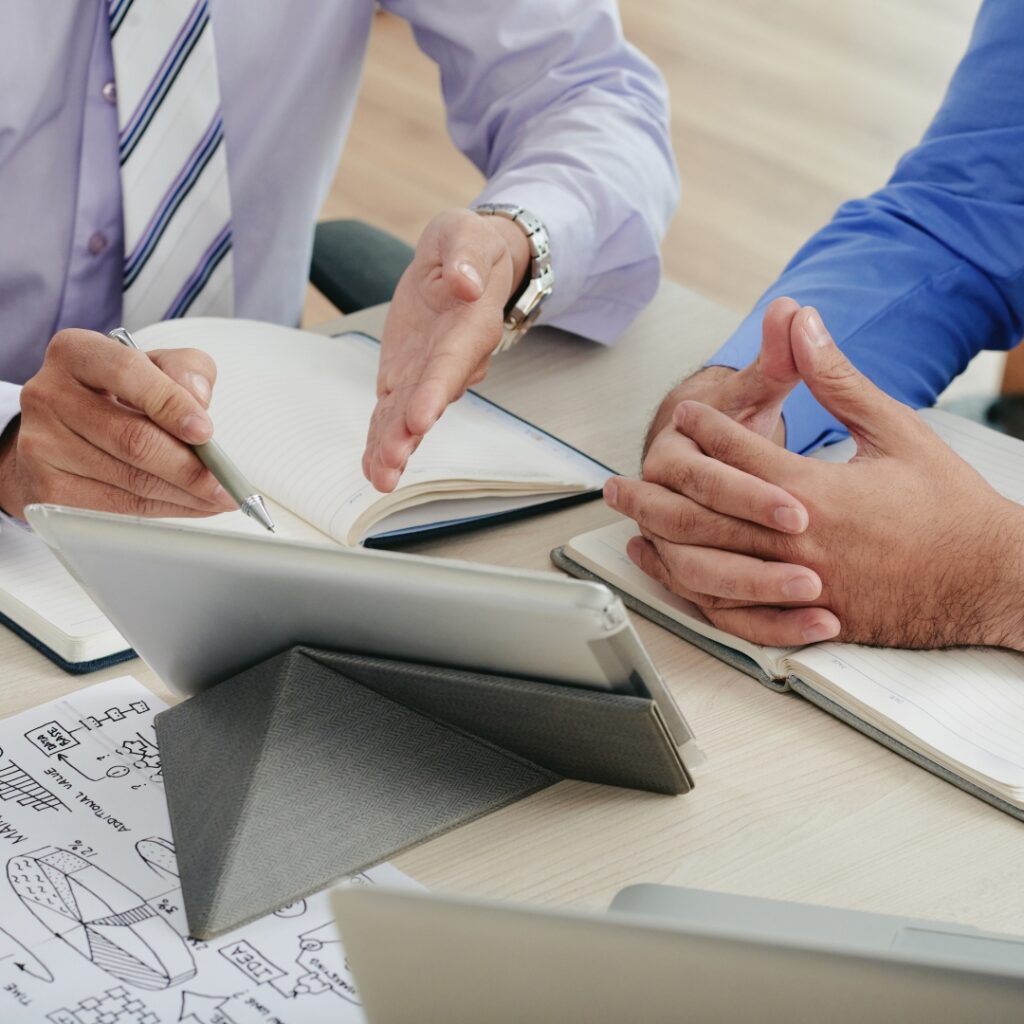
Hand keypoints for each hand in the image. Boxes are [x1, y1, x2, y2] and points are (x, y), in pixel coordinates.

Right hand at [0, 329, 235, 519]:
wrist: (63, 431)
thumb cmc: (120, 394)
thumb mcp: (156, 367)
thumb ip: (185, 370)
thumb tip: (198, 399)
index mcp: (76, 353)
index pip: (127, 373)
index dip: (171, 404)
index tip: (205, 432)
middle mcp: (49, 395)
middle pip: (132, 439)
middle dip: (189, 467)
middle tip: (225, 482)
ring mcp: (41, 445)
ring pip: (130, 480)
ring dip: (185, 495)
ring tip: (218, 497)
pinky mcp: (46, 489)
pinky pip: (119, 507)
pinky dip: (165, 509)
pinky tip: (192, 505)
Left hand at [362, 208, 529, 491]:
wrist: (465, 264)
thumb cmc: (470, 248)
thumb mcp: (468, 233)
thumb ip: (467, 255)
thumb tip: (464, 282)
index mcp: (470, 326)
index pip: (451, 363)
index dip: (434, 392)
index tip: (419, 418)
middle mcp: (451, 361)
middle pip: (428, 402)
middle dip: (409, 434)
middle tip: (391, 462)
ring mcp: (427, 374)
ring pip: (408, 416)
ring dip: (393, 446)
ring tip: (379, 475)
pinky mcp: (406, 378)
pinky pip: (392, 413)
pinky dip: (381, 439)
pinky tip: (372, 467)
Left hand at [615, 307, 1023, 649]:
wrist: (991, 578)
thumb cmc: (949, 506)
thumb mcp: (896, 429)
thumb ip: (838, 378)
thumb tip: (804, 323)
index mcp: (815, 492)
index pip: (737, 454)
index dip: (706, 428)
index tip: (685, 413)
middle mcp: (797, 544)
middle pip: (702, 512)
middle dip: (655, 489)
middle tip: (616, 478)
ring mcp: (798, 589)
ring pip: (706, 563)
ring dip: (658, 538)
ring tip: (627, 520)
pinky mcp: (807, 621)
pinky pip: (733, 611)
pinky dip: (693, 590)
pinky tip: (670, 571)